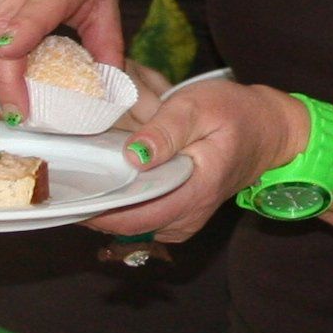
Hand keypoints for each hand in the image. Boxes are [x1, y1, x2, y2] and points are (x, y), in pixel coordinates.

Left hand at [84, 75, 296, 240]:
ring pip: (130, 225)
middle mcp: (187, 217)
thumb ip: (167, 130)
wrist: (268, 131)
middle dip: (93, 204)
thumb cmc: (234, 113)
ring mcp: (183, 221)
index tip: (65, 191)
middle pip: (125, 225)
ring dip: (105, 203)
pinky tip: (108, 178)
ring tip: (83, 174)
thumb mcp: (200, 107)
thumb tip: (132, 155)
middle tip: (64, 176)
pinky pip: (140, 218)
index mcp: (195, 192)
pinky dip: (120, 202)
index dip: (96, 209)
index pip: (134, 217)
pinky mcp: (178, 217)